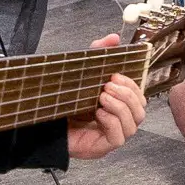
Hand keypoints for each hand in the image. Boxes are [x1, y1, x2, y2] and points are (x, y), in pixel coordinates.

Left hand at [68, 32, 146, 159]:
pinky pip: (118, 138)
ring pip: (132, 125)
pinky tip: (99, 114)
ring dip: (120, 108)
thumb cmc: (65, 100)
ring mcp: (112, 135)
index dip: (133, 86)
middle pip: (140, 112)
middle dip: (127, 96)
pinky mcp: (102, 146)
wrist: (43, 122)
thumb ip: (99, 53)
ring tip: (102, 97)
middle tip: (108, 86)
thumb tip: (114, 38)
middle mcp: (119, 121)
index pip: (139, 98)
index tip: (116, 75)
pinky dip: (111, 123)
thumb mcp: (83, 72)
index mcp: (118, 105)